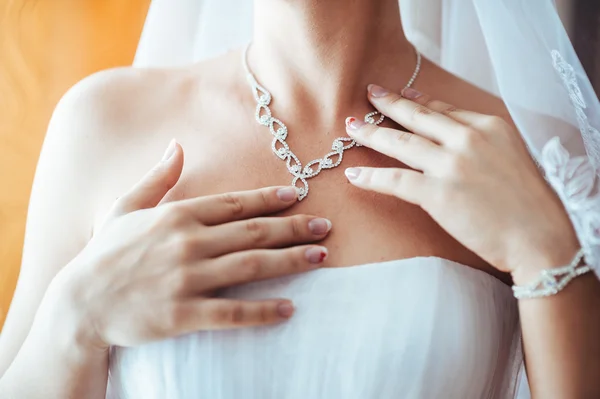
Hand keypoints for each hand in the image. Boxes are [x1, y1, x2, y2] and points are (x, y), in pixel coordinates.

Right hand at [51, 140, 330, 349]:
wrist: (79, 304)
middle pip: (253, 232)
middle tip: (326, 227)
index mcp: (177, 215)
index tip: (298, 196)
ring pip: (251, 266)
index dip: (270, 199)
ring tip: (320, 257)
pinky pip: (232, 312)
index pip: (234, 203)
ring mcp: (186, 279)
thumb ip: (158, 177)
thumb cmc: (105, 253)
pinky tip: (288, 309)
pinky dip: (263, 311)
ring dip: (290, 261)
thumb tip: (177, 144)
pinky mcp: (183, 314)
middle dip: (294, 227)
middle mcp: (187, 242)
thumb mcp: (127, 207)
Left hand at [343, 85, 578, 279]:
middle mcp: (468, 139)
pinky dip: (371, 176)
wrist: (540, 237)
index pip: (444, 109)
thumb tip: (453, 138)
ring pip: (400, 143)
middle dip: (388, 104)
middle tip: (368, 94)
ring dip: (372, 133)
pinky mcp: (438, 193)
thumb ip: (481, 143)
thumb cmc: (528, 204)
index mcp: (489, 126)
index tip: (401, 95)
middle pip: (417, 118)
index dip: (417, 101)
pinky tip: (353, 174)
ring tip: (351, 127)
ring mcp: (451, 165)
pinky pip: (394, 179)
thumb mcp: (510, 157)